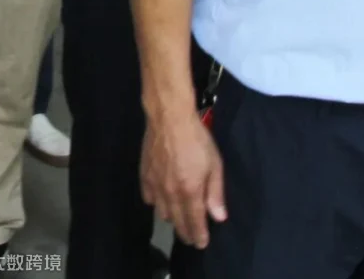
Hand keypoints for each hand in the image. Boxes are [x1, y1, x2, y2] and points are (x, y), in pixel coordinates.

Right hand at [141, 112, 226, 248]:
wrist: (170, 119)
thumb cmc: (198, 139)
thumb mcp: (215, 163)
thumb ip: (215, 192)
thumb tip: (219, 217)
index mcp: (189, 192)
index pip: (194, 222)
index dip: (198, 235)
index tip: (202, 243)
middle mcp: (170, 194)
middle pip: (177, 222)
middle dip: (186, 232)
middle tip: (192, 237)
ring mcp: (155, 187)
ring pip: (163, 213)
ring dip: (173, 218)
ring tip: (180, 217)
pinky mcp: (144, 177)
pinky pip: (150, 199)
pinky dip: (157, 203)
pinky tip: (163, 200)